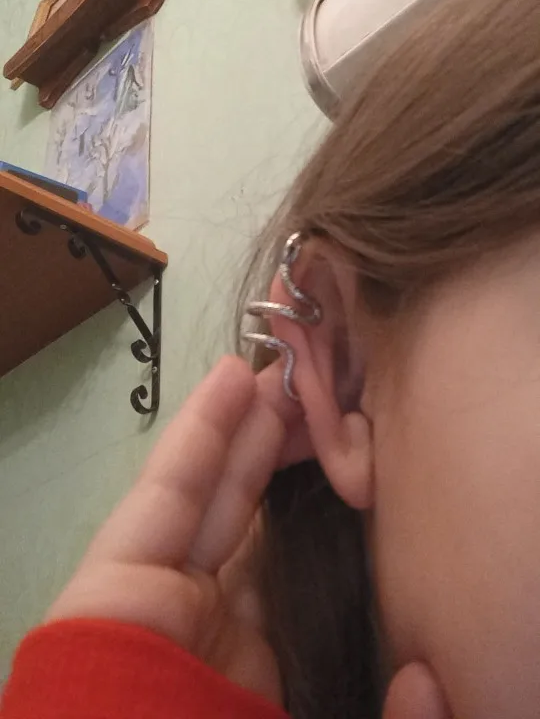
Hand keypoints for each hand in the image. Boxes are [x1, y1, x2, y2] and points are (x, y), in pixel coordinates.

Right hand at [46, 355, 450, 717]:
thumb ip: (385, 717)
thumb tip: (426, 681)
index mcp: (252, 658)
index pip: (286, 562)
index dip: (311, 505)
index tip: (347, 452)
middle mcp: (207, 620)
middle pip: (247, 515)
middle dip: (278, 451)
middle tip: (315, 393)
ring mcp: (159, 592)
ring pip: (208, 490)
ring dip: (240, 425)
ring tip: (280, 369)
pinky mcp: (115, 574)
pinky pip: (163, 492)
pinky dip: (195, 432)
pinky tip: (231, 378)